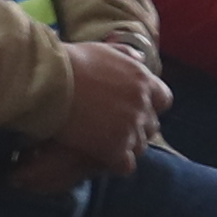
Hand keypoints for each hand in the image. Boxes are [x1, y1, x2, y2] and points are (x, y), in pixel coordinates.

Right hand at [55, 38, 168, 168]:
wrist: (52, 82)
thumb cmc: (72, 63)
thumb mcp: (104, 50)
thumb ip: (126, 55)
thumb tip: (140, 58)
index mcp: (142, 80)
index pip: (163, 100)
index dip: (150, 106)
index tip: (133, 107)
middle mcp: (142, 105)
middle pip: (152, 126)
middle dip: (137, 127)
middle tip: (115, 127)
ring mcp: (130, 128)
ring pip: (140, 147)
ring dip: (125, 146)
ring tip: (104, 142)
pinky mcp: (114, 148)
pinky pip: (126, 165)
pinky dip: (115, 163)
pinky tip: (100, 155)